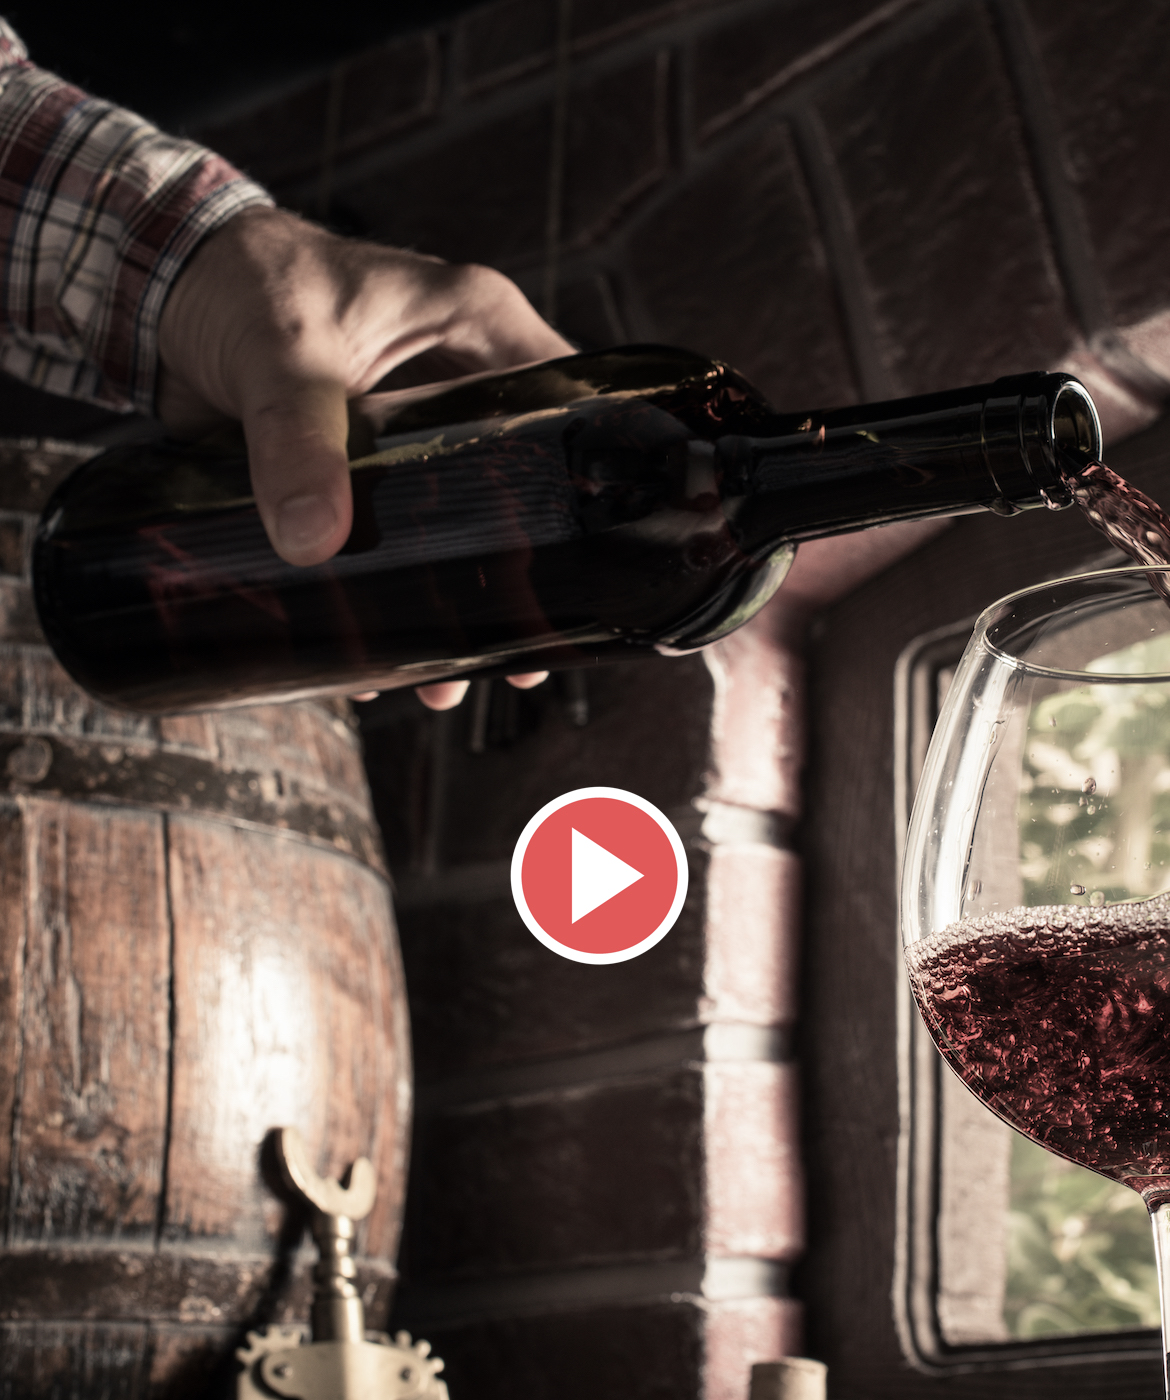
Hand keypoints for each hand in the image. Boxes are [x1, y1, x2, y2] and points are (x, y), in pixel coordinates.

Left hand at [156, 206, 571, 708]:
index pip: (568, 401)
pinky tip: (376, 649)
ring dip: (452, 596)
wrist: (162, 284)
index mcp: (477, 325)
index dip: (584, 481)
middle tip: (519, 649)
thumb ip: (297, 439)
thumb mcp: (282, 352)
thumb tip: (313, 539)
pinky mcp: (361, 462)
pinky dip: (388, 587)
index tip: (587, 565)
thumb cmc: (242, 277)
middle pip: (520, 483)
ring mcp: (412, 426)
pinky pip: (394, 533)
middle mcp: (459, 376)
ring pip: (459, 519)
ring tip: (445, 676)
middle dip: (518, 574)